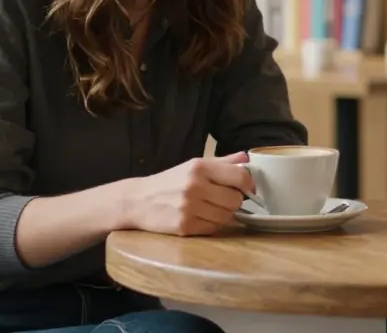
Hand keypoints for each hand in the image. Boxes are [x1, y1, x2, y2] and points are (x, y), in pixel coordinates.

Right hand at [123, 151, 253, 235]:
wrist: (138, 200)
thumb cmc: (169, 181)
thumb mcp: (194, 165)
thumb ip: (222, 162)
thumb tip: (246, 157)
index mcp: (199, 167)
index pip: (240, 176)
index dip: (248, 184)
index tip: (247, 189)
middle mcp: (195, 186)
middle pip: (235, 200)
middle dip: (234, 201)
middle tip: (223, 199)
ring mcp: (189, 208)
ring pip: (226, 216)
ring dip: (224, 214)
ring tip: (211, 208)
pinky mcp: (184, 227)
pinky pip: (213, 228)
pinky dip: (212, 224)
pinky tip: (202, 217)